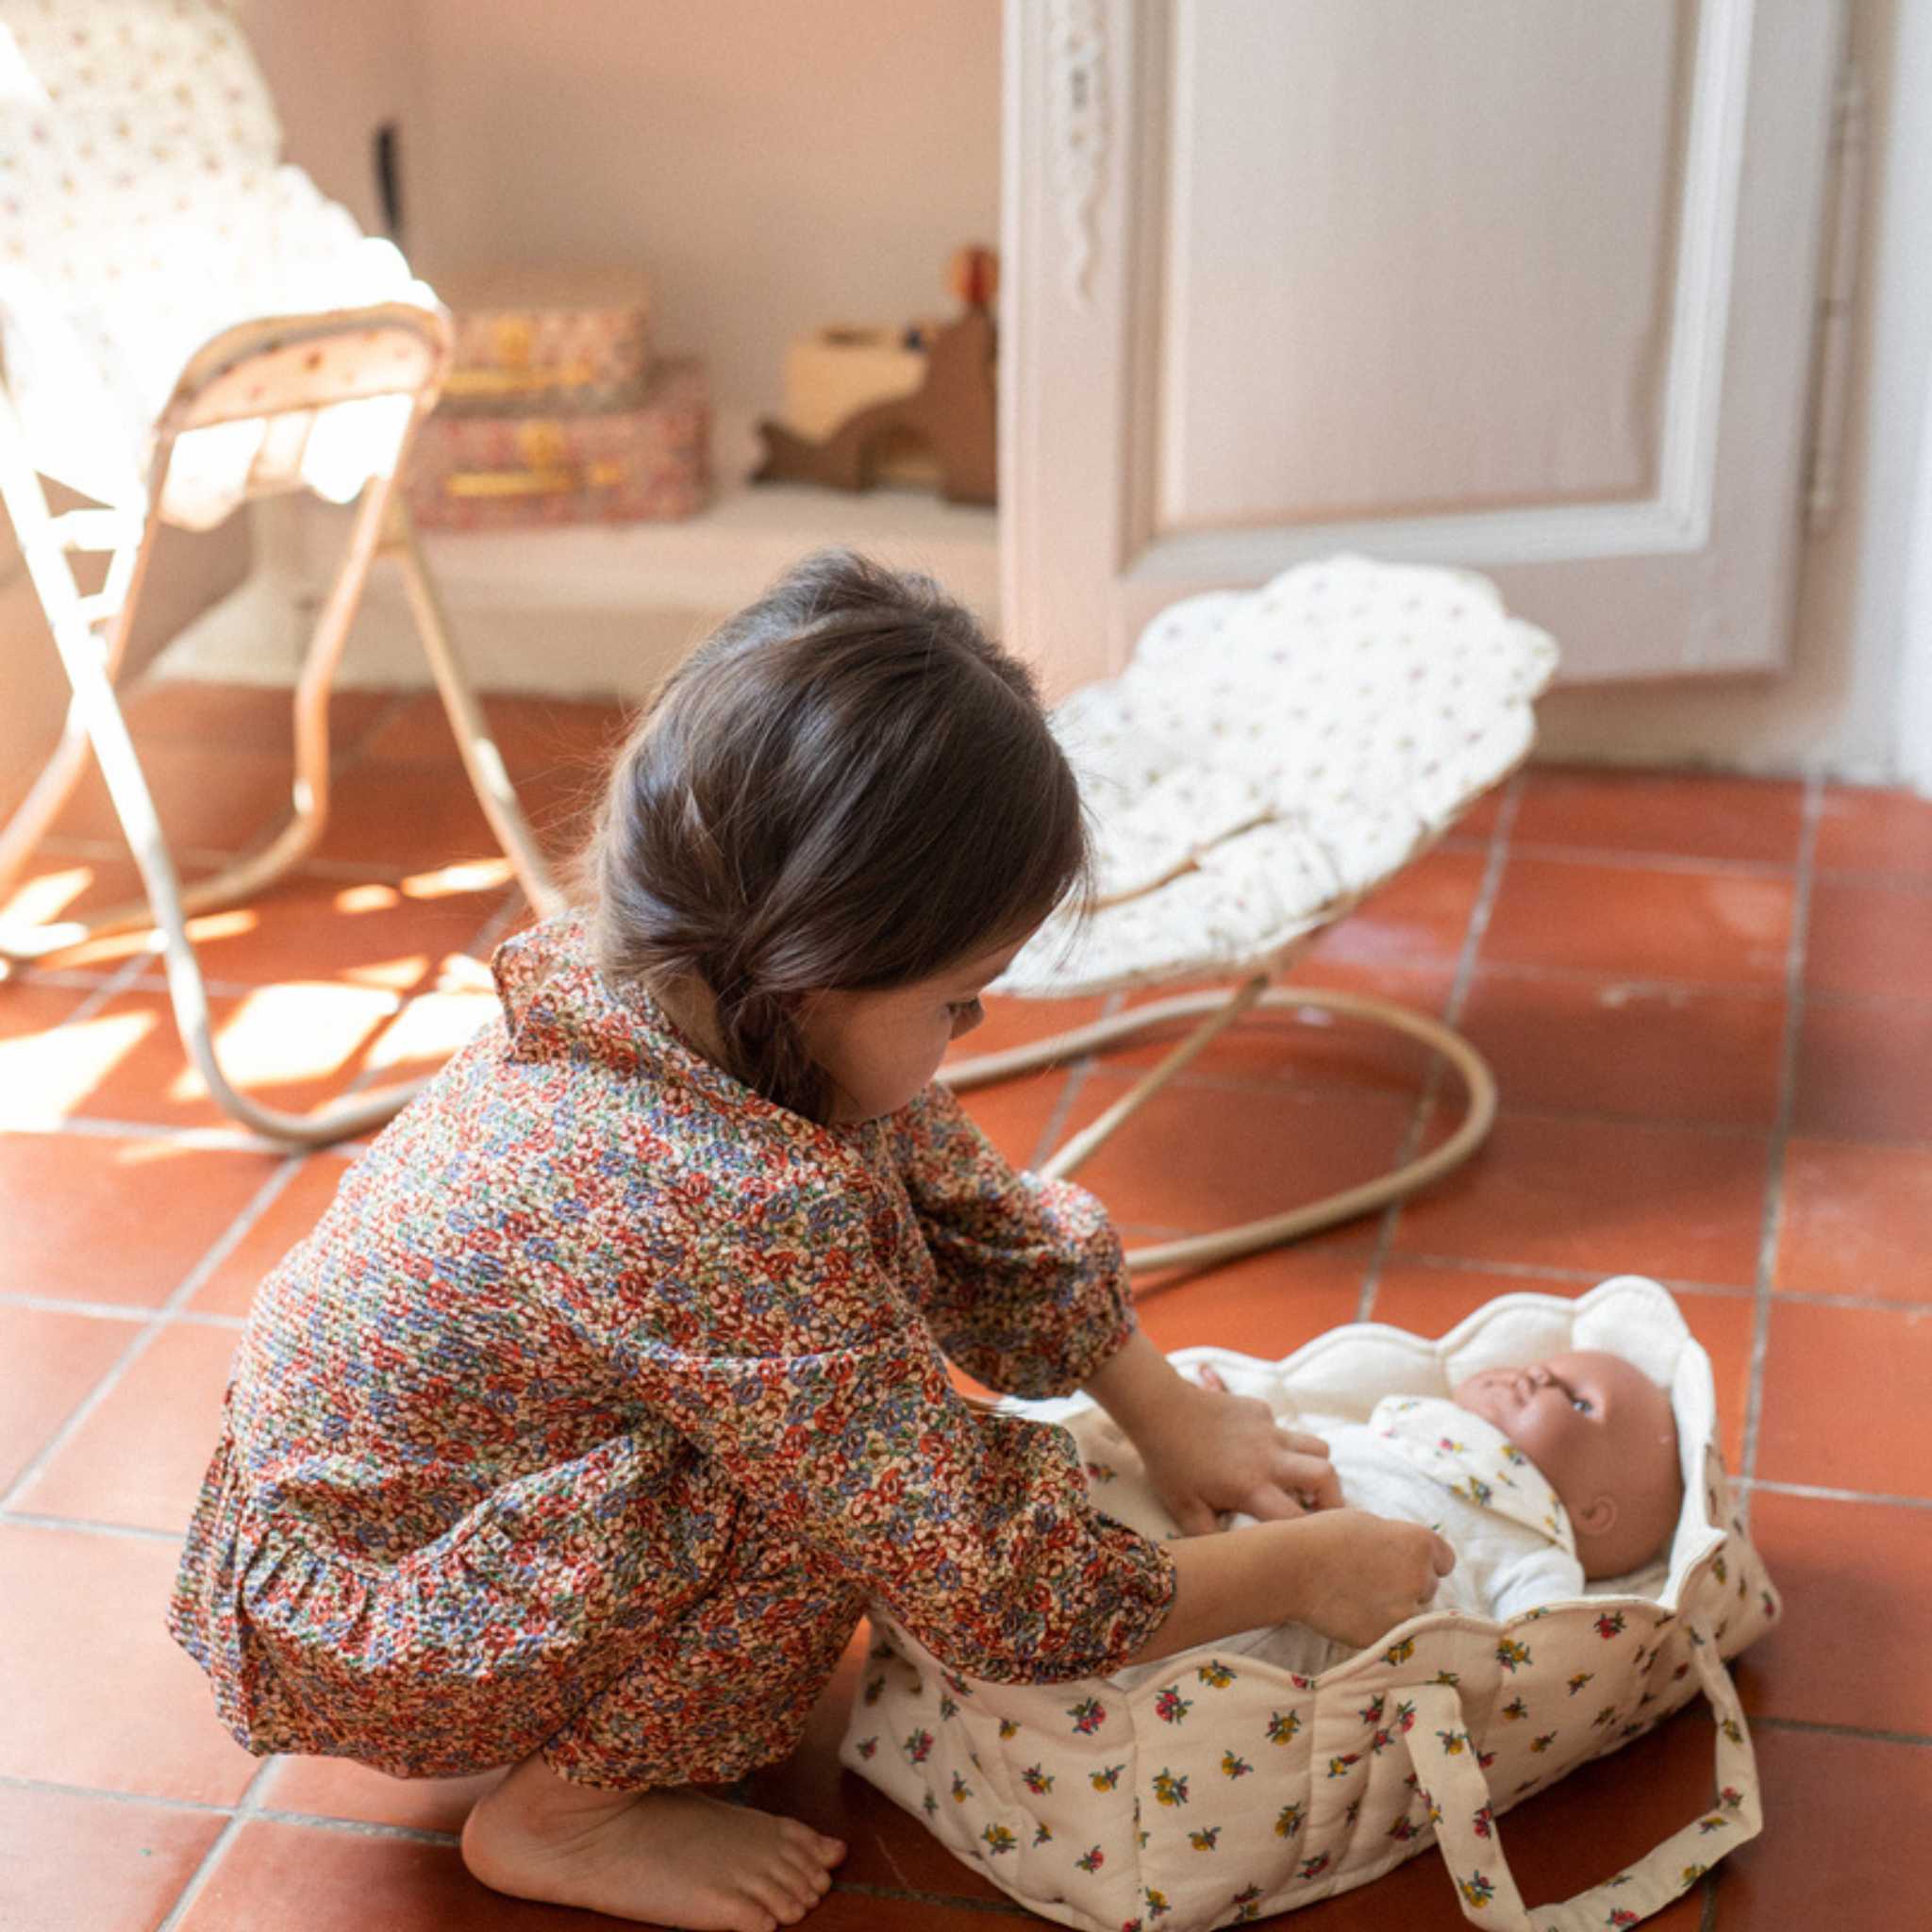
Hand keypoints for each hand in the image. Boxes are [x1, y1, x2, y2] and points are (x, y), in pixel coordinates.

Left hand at [1132, 1364, 1343, 1535]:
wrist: (1159, 1408)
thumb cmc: (1169, 1463)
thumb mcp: (1184, 1511)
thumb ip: (1211, 1539)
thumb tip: (1232, 1560)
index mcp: (1250, 1487)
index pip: (1298, 1518)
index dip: (1310, 1535)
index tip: (1310, 1544)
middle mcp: (1268, 1457)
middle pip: (1326, 1475)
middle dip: (1334, 1497)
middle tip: (1322, 1511)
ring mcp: (1267, 1429)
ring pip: (1317, 1445)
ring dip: (1316, 1465)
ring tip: (1299, 1481)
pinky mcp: (1260, 1409)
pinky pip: (1284, 1428)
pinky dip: (1281, 1443)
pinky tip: (1254, 1449)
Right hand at [1287, 1509, 1456, 1650]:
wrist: (1295, 1567)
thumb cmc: (1326, 1536)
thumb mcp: (1370, 1524)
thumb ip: (1398, 1540)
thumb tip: (1408, 1553)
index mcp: (1420, 1544)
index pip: (1445, 1560)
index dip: (1425, 1562)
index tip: (1406, 1565)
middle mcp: (1421, 1577)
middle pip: (1428, 1587)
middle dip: (1409, 1585)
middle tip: (1375, 1580)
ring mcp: (1406, 1611)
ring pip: (1413, 1613)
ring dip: (1396, 1608)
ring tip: (1362, 1597)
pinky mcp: (1388, 1637)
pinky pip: (1393, 1633)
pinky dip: (1379, 1626)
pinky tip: (1354, 1612)